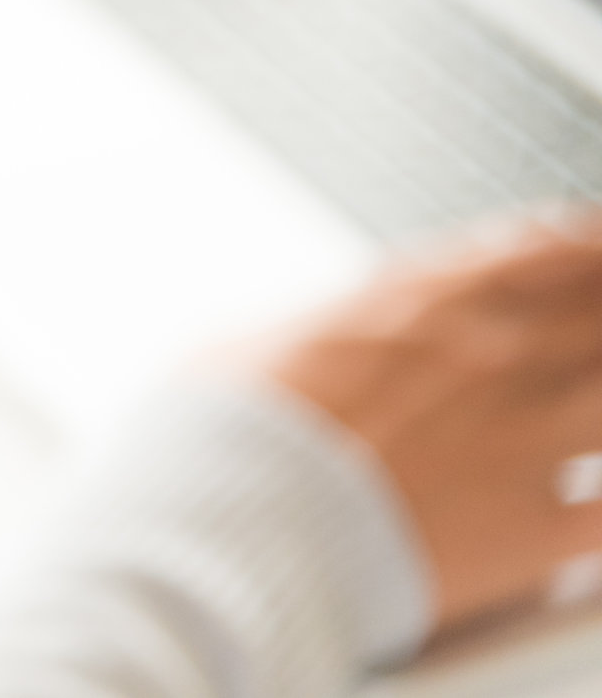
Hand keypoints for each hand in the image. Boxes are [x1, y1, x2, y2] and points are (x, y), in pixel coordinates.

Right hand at [251, 217, 601, 631]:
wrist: (230, 529)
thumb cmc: (218, 436)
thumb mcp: (246, 344)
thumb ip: (308, 331)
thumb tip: (305, 333)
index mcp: (417, 302)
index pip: (539, 252)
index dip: (582, 252)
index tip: (592, 255)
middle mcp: (487, 357)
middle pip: (600, 315)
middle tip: (600, 323)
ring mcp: (522, 440)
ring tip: (594, 405)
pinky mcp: (536, 530)